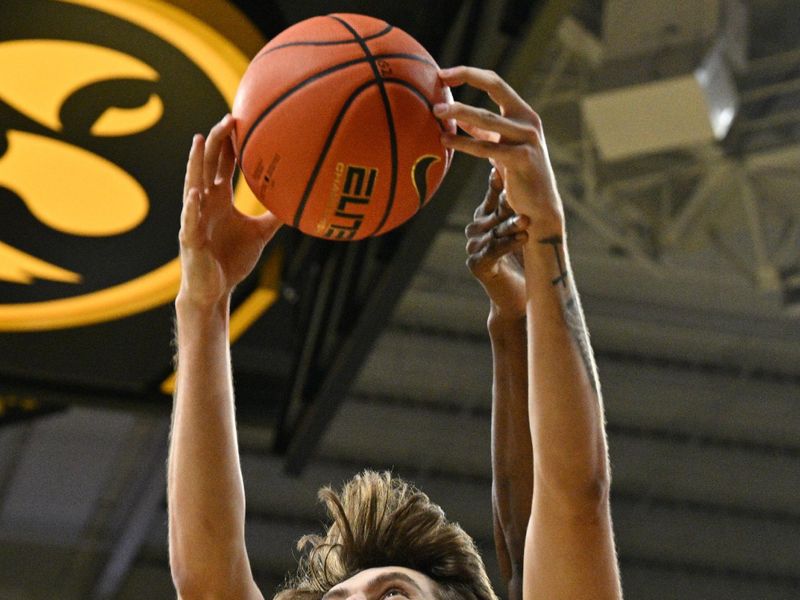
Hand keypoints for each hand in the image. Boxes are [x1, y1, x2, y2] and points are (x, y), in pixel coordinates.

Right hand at [178, 114, 280, 306]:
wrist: (215, 290)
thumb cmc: (231, 260)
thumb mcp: (259, 234)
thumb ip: (273, 216)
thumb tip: (297, 201)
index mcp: (218, 199)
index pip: (221, 164)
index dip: (229, 143)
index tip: (239, 119)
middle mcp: (204, 203)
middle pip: (208, 165)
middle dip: (217, 142)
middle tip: (228, 118)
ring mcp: (195, 219)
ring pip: (193, 185)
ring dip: (195, 163)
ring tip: (200, 140)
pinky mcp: (190, 240)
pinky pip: (191, 221)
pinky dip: (192, 208)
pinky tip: (194, 194)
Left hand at [436, 66, 563, 232]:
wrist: (540, 205)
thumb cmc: (518, 175)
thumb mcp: (501, 147)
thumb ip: (483, 132)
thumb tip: (456, 117)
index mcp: (523, 113)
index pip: (495, 83)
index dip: (469, 74)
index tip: (443, 74)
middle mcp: (528, 120)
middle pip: (495, 87)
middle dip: (466, 77)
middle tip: (439, 79)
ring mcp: (527, 138)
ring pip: (487, 118)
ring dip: (459, 112)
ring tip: (436, 111)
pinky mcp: (522, 158)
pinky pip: (487, 148)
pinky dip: (464, 144)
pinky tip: (446, 141)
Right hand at [466, 169, 528, 320]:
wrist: (521, 299)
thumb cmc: (527, 262)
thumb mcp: (526, 230)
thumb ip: (522, 207)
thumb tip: (529, 176)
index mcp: (485, 220)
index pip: (490, 198)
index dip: (497, 184)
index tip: (505, 169)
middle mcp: (476, 233)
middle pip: (490, 214)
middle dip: (506, 206)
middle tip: (518, 195)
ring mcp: (474, 250)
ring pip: (492, 232)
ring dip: (509, 226)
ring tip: (525, 221)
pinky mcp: (477, 266)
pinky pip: (491, 251)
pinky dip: (507, 245)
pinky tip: (522, 240)